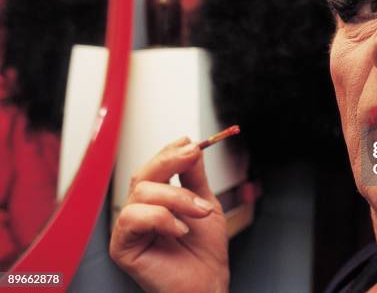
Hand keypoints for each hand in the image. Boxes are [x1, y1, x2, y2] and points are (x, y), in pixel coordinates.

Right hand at [110, 137, 228, 292]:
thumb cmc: (204, 252)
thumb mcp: (204, 203)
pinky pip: (133, 217)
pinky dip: (161, 218)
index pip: (153, 168)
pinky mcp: (122, 247)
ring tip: (199, 212)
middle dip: (170, 162)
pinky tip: (180, 230)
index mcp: (155, 201)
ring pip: (141, 192)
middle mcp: (139, 212)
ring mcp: (129, 229)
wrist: (208, 283)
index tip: (189, 142)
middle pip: (142, 174)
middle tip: (192, 157)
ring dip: (176, 197)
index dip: (168, 151)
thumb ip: (194, 177)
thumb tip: (190, 147)